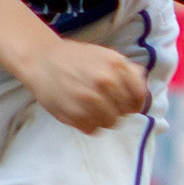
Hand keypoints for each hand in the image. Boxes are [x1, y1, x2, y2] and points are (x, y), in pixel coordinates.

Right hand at [26, 40, 147, 132]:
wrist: (41, 60)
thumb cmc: (76, 59)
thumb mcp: (106, 55)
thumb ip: (127, 71)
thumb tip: (143, 90)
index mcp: (116, 65)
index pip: (138, 97)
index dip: (133, 102)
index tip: (125, 103)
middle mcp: (105, 82)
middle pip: (124, 112)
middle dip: (116, 109)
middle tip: (103, 103)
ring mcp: (89, 99)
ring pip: (110, 123)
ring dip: (102, 118)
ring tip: (90, 108)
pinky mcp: (74, 114)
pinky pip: (92, 129)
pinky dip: (88, 123)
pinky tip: (79, 111)